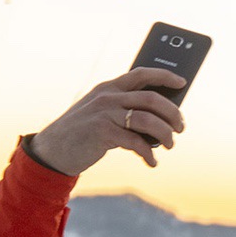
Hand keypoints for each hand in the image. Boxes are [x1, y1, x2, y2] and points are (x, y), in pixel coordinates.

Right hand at [28, 67, 187, 174]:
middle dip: (173, 113)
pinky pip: (136, 142)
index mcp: (108, 87)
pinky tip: (152, 162)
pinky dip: (148, 154)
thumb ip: (122, 109)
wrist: (53, 150)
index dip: (164, 76)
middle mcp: (108, 97)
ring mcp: (105, 114)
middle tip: (181, 127)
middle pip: (152, 99)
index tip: (182, 82)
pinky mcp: (103, 133)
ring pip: (148, 120)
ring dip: (165, 134)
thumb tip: (158, 120)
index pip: (142, 74)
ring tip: (170, 145)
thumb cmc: (82, 133)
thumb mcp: (100, 113)